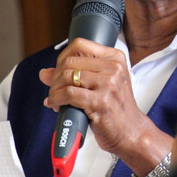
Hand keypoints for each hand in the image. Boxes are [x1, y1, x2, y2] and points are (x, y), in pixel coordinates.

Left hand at [39, 38, 172, 176]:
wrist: (131, 132)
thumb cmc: (116, 109)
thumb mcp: (100, 85)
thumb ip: (74, 74)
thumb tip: (45, 73)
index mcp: (115, 58)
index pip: (80, 44)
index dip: (63, 57)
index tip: (59, 71)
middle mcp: (113, 68)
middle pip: (70, 61)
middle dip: (56, 76)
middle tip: (54, 89)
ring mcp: (108, 84)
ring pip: (67, 76)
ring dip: (54, 89)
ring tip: (55, 98)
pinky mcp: (101, 101)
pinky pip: (68, 94)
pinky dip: (56, 99)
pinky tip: (56, 104)